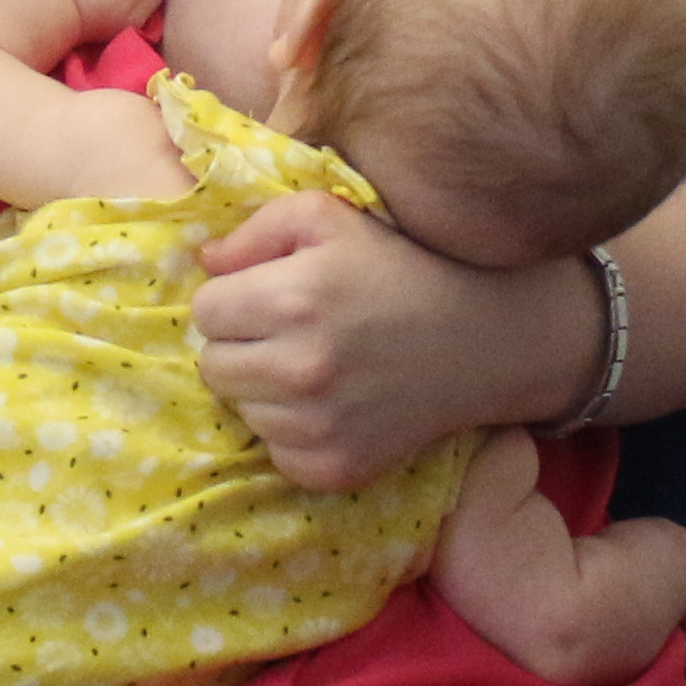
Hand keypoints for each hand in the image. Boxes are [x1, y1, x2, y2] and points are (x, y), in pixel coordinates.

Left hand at [191, 193, 582, 490]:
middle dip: (241, 346)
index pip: (204, 311)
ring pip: (241, 411)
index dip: (233, 300)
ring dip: (265, 391)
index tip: (271, 297)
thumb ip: (257, 228)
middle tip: (290, 333)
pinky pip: (276, 453)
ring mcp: (319, 426)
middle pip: (212, 367)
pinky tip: (334, 404)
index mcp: (292, 299)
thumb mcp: (329, 217)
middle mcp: (301, 368)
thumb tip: (206, 262)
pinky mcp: (335, 468)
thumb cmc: (399, 266)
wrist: (481, 339)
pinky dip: (293, 433)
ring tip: (318, 366)